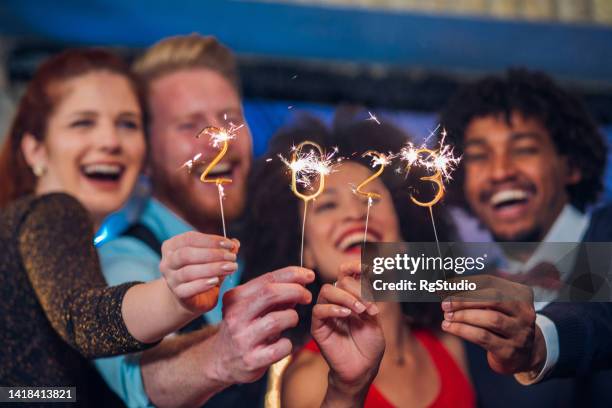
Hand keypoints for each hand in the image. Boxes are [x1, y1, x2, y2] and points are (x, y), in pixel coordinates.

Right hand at [160, 231, 238, 312]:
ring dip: (212, 268)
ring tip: (230, 268)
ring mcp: (171, 279)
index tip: (229, 244)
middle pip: (186, 254)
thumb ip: (223, 250)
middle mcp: (168, 262)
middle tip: (232, 257)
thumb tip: (235, 243)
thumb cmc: (202, 272)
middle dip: (212, 254)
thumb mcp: (213, 259)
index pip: (189, 238)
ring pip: (188, 272)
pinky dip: (203, 284)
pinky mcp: (178, 294)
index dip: (211, 240)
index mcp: (173, 246)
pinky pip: (188, 289)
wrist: (192, 297)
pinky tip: (216, 281)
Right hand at [210, 266, 314, 384]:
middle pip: (270, 293)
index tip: (309, 275)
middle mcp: (235, 316)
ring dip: (291, 317)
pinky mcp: (251, 360)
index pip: (267, 279)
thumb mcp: (251, 307)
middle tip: (307, 296)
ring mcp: (242, 339)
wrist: (221, 361)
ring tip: (291, 320)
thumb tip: (301, 281)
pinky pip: (281, 347)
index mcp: (235, 298)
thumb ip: (273, 295)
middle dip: (295, 291)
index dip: (292, 274)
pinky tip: (282, 344)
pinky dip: (288, 344)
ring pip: (276, 320)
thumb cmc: (243, 328)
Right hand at [313, 262, 383, 399]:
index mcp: (351, 297)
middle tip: (369, 305)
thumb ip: (370, 298)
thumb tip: (368, 276)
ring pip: (326, 291)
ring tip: (360, 311)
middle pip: (339, 281)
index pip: (346, 273)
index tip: (366, 267)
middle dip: (356, 289)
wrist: (363, 369)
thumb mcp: (375, 319)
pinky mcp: (318, 327)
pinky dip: (333, 309)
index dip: (353, 266)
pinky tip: (346, 315)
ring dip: (345, 297)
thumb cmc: (369, 346)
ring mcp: (326, 314)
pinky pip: (318, 310)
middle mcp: (337, 302)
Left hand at [440, 275, 544, 373]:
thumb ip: (476, 296)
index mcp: (521, 295)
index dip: (466, 283)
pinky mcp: (509, 351)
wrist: (524, 356)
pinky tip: (449, 327)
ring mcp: (520, 333)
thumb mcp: (496, 307)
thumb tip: (446, 287)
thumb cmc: (502, 325)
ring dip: (463, 316)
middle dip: (465, 300)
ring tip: (447, 316)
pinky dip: (462, 330)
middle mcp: (525, 313)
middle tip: (446, 303)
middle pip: (494, 299)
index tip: (446, 286)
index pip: (491, 282)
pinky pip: (483, 337)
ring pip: (490, 319)